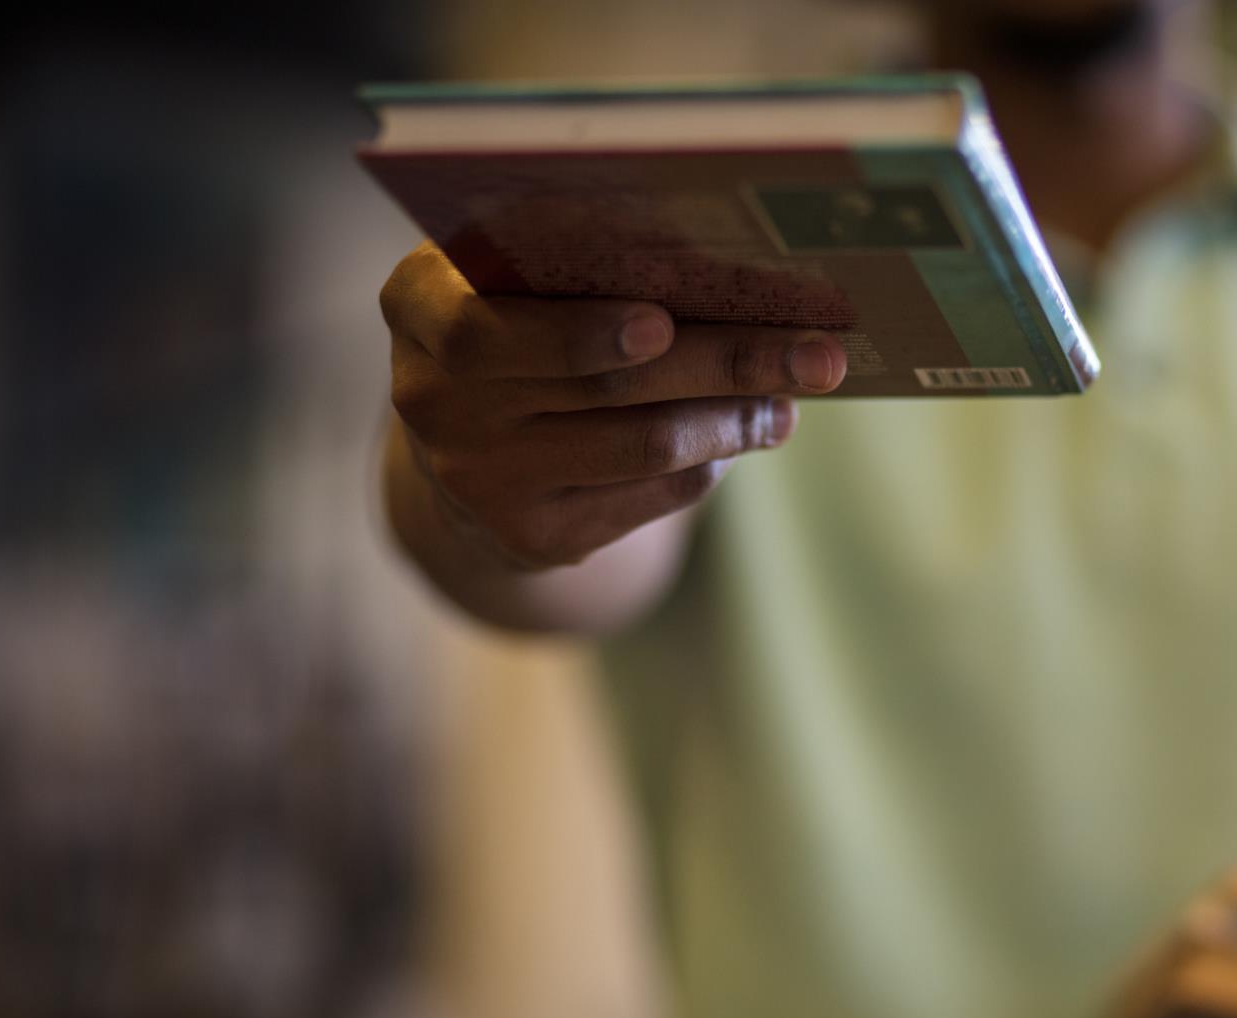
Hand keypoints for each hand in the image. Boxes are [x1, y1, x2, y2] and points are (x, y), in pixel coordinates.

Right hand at [378, 242, 846, 570]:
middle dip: (726, 362)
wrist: (466, 450)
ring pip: (644, 445)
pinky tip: (752, 429)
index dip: (576, 332)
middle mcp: (436, 401)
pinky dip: (714, 457)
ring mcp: (483, 481)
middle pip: (604, 386)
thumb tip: (731, 264)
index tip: (660, 322)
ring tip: (799, 391)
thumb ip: (576, 260)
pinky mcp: (536, 539)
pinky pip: (652, 493)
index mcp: (419, 308)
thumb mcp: (511, 278)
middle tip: (817, 353)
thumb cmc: (517, 320)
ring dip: (738, 418)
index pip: (485, 329)